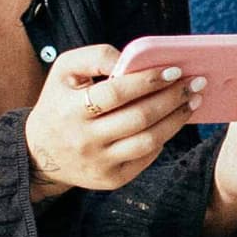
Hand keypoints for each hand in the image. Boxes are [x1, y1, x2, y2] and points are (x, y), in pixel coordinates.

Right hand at [26, 45, 199, 197]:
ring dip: (177, 119)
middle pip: (139, 118)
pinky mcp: (112, 180)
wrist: (41, 154)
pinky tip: (172, 122)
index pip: (116, 94)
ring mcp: (100, 163)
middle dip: (172, 98)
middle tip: (195, 83)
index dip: (148, 81)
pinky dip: (163, 138)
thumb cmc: (59, 103)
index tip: (174, 69)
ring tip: (193, 101)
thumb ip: (96, 57)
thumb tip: (130, 59)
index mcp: (71, 111)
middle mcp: (85, 140)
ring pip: (149, 141)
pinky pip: (146, 158)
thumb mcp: (64, 71)